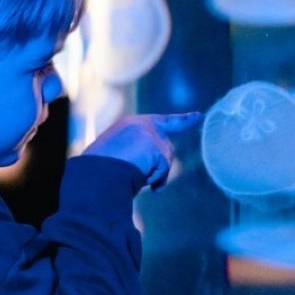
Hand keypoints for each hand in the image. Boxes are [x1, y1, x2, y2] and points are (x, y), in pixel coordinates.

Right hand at [81, 111, 202, 189]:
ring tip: (130, 175)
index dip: (183, 120)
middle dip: (160, 168)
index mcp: (130, 124)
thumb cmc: (99, 170)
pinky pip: (163, 170)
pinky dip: (154, 179)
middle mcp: (142, 124)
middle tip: (141, 178)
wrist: (95, 171)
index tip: (199, 116)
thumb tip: (157, 176)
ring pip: (166, 161)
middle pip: (166, 150)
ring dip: (153, 174)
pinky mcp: (156, 146)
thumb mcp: (118, 156)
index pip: (164, 122)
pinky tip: (139, 178)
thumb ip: (138, 155)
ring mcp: (150, 134)